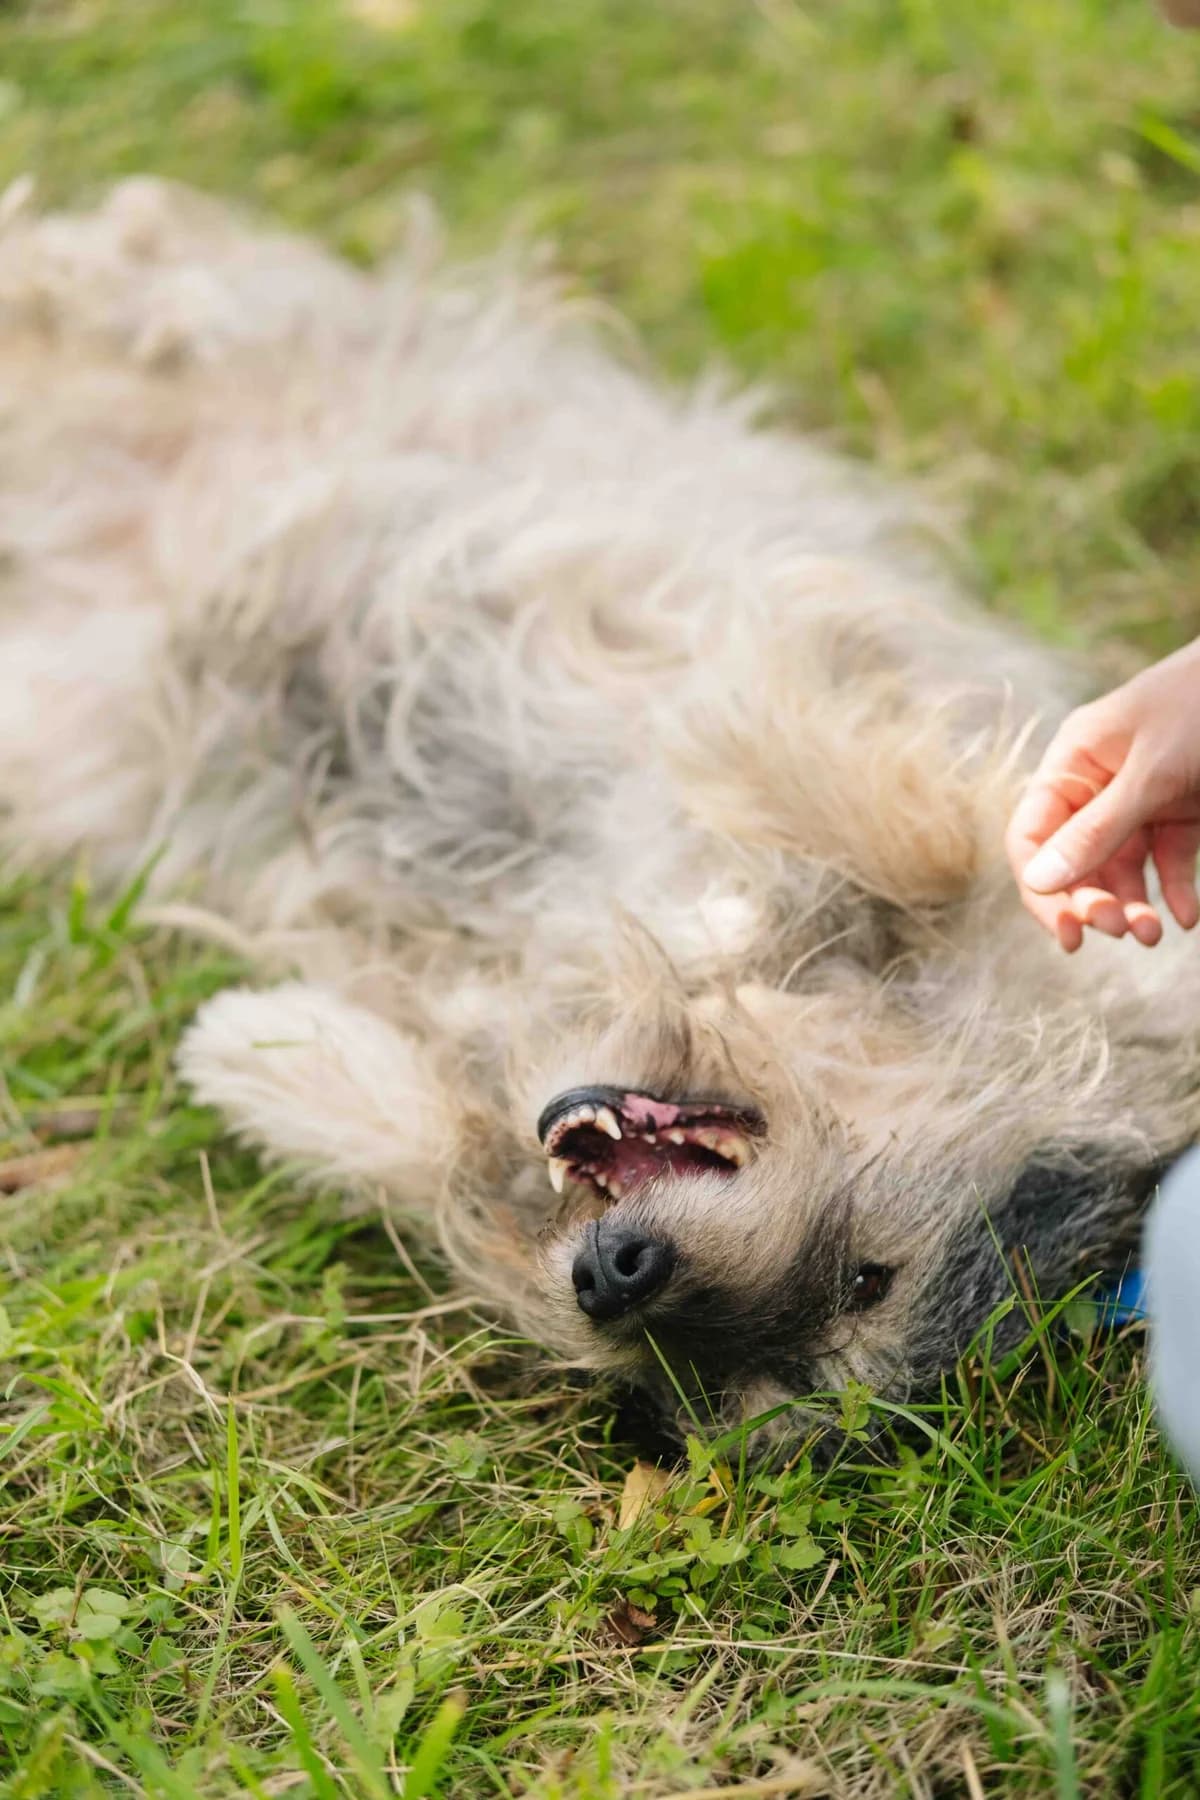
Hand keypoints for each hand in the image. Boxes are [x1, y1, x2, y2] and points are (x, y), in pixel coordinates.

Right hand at [1005, 641, 1199, 951]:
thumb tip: (1038, 883)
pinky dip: (1173, 889)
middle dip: (1093, 900)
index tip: (1070, 933)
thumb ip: (1098, 830)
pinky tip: (1185, 917)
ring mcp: (1140, 797)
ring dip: (1133, 903)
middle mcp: (1098, 783)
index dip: (1041, 888)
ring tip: (1153, 935)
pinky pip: (1166, 859)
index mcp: (1073, 763)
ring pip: (1120, 866)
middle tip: (1122, 931)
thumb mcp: (1151, 774)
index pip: (1033, 836)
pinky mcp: (1179, 808)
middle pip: (1074, 858)